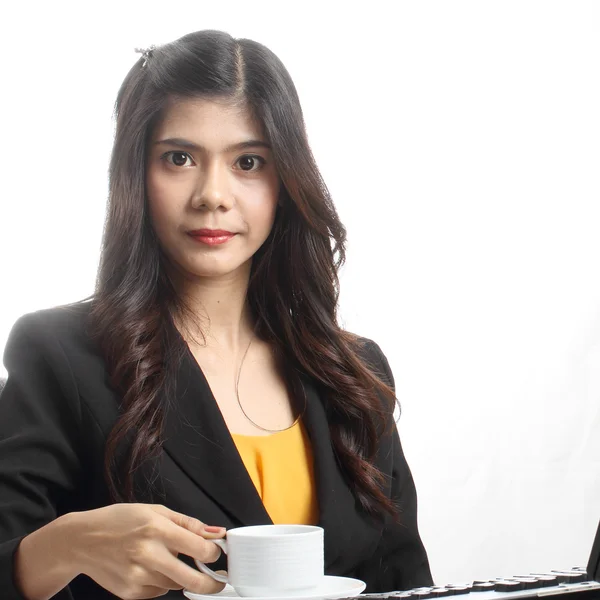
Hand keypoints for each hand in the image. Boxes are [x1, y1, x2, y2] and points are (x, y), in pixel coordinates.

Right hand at [72, 503, 226, 598]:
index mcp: (157, 529)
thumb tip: (216, 533)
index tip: (217, 553)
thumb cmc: (120, 521)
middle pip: (193, 579)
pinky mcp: (130, 593)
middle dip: (212, 583)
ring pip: (176, 585)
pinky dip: (161, 582)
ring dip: (181, 576)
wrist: (82, 541)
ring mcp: (138, 577)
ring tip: (165, 559)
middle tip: (217, 580)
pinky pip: (159, 591)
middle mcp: (148, 554)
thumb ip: (188, 523)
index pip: (199, 548)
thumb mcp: (155, 511)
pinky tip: (148, 567)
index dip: (214, 552)